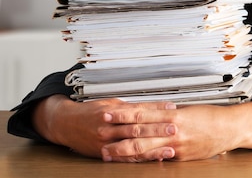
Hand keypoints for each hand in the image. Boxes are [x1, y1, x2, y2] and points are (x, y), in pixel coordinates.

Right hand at [33, 95, 177, 160]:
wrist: (65, 124)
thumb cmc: (90, 111)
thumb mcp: (111, 103)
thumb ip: (131, 107)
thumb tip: (155, 107)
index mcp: (113, 112)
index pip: (139, 110)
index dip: (156, 109)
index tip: (172, 108)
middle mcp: (110, 127)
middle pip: (137, 128)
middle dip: (158, 129)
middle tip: (174, 128)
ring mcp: (107, 142)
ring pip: (133, 145)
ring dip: (153, 148)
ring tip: (169, 149)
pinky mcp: (104, 154)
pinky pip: (125, 158)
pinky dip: (141, 159)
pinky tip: (154, 159)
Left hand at [101, 99, 251, 161]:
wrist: (231, 128)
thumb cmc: (212, 117)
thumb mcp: (189, 110)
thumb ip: (169, 114)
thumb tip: (151, 113)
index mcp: (174, 114)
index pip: (143, 113)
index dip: (123, 113)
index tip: (108, 112)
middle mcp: (173, 130)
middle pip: (139, 132)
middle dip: (117, 134)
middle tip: (100, 134)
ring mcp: (176, 145)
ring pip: (145, 148)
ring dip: (125, 151)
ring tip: (109, 153)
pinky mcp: (181, 157)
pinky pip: (158, 159)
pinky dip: (144, 160)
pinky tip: (132, 162)